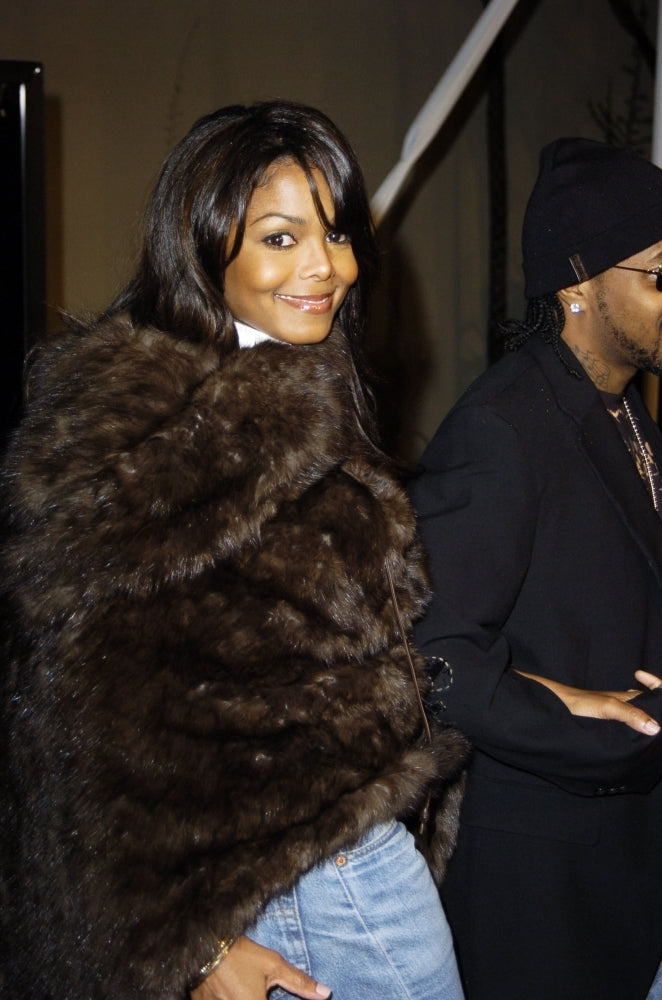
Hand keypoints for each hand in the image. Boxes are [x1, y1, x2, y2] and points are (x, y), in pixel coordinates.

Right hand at [190, 936, 330, 999]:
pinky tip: (235, 990)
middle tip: (260, 990)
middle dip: (259, 998)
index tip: (269, 994)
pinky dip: (233, 998)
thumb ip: (299, 982)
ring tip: (246, 986)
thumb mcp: (273, 965)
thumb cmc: (241, 955)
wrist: (205, 945)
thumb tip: (325, 993)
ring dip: (246, 998)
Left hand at [516, 670, 660, 735]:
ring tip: (651, 741)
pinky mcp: (604, 723)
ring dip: (646, 724)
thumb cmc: (578, 703)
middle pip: (648, 706)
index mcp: (628, 699)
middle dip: (657, 713)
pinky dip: (632, 732)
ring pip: (637, 717)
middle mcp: (624, 704)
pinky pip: (625, 726)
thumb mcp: (607, 707)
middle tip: (660, 735)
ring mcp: (614, 714)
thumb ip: (630, 715)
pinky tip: (631, 744)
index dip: (659, 689)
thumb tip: (656, 728)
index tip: (658, 692)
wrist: (553, 705)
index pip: (654, 691)